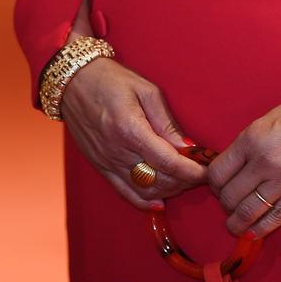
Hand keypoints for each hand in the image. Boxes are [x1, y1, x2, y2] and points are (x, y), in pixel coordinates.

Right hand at [60, 56, 206, 209]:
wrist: (74, 82)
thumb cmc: (111, 79)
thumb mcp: (146, 90)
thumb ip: (166, 122)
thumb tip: (187, 147)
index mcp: (130, 129)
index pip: (167, 161)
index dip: (191, 171)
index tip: (206, 171)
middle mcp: (117, 151)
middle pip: (158, 180)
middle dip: (183, 181)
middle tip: (199, 172)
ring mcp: (107, 163)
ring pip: (144, 190)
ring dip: (168, 190)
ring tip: (184, 180)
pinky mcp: (100, 167)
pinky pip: (124, 192)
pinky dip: (144, 201)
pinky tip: (160, 201)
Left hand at [207, 87, 280, 237]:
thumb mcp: (270, 118)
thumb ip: (251, 141)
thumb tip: (236, 162)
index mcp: (252, 138)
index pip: (217, 172)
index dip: (215, 184)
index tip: (220, 186)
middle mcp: (263, 161)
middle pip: (229, 196)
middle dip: (225, 204)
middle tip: (230, 205)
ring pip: (247, 213)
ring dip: (237, 223)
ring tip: (236, 225)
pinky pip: (274, 219)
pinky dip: (259, 230)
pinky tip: (254, 233)